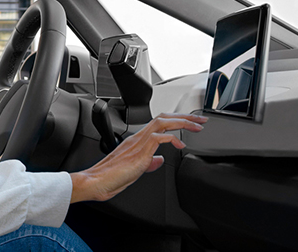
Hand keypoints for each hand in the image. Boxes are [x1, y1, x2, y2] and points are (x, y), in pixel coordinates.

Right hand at [70, 113, 207, 202]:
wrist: (96, 181)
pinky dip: (172, 139)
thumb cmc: (110, 177)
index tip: (191, 124)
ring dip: (182, 123)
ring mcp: (138, 143)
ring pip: (162, 123)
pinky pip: (158, 138)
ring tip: (196, 126)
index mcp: (137, 141)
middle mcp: (137, 138)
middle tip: (200, 119)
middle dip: (184, 117)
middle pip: (163, 118)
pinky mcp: (139, 152)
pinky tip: (180, 146)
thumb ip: (148, 162)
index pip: (160, 123)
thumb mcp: (136, 169)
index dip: (177, 121)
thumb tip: (159, 160)